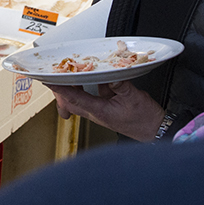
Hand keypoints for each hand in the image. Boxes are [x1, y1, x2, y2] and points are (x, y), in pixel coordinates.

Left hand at [48, 80, 165, 142]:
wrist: (155, 130)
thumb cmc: (145, 120)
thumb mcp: (133, 98)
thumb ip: (120, 85)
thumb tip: (110, 74)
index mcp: (99, 111)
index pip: (73, 98)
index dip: (59, 88)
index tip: (48, 80)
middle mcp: (96, 112)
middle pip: (70, 101)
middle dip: (60, 88)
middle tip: (54, 75)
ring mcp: (100, 111)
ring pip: (78, 99)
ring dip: (71, 87)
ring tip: (68, 74)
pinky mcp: (105, 108)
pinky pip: (90, 96)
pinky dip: (86, 86)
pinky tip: (89, 76)